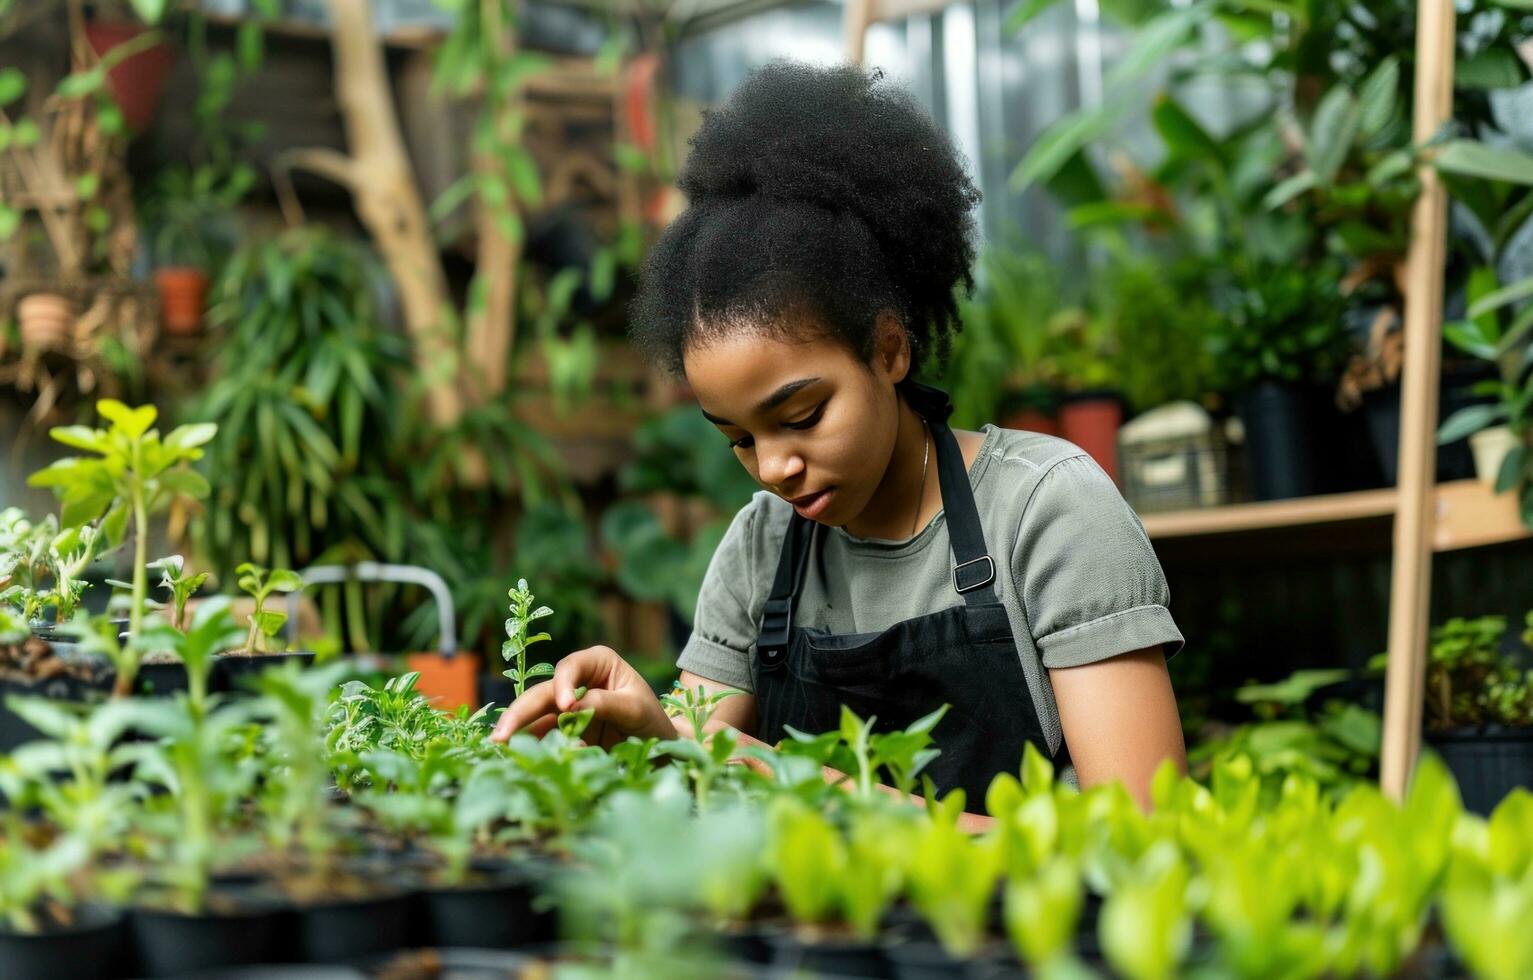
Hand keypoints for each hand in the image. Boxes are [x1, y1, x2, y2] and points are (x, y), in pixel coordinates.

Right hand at [489, 645, 673, 748]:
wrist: (660, 747)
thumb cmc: (653, 720)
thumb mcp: (636, 709)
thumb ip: (606, 704)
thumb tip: (571, 709)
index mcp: (597, 662)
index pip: (570, 667)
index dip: (563, 685)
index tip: (565, 707)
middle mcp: (577, 681)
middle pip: (543, 693)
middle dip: (520, 713)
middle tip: (502, 736)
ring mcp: (566, 707)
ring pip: (535, 716)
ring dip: (516, 732)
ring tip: (498, 748)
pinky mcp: (563, 731)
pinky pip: (542, 737)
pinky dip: (529, 747)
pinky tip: (514, 758)